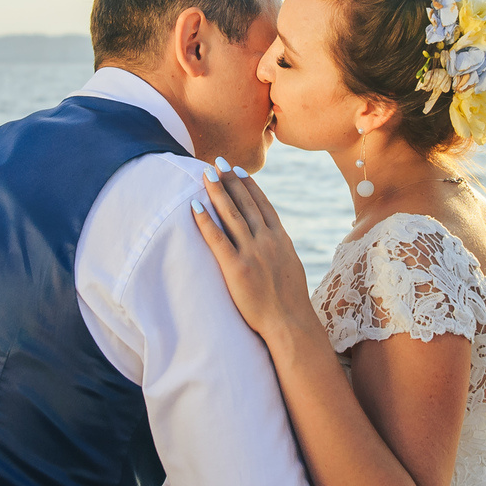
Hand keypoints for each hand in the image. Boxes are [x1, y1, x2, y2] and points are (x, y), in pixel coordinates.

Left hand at [189, 165, 314, 342]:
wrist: (291, 323)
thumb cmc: (290, 302)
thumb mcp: (290, 267)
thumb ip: (279, 250)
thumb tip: (272, 240)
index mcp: (281, 239)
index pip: (263, 205)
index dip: (249, 186)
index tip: (238, 170)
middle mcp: (267, 240)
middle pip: (246, 203)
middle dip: (230, 181)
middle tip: (217, 162)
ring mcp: (252, 253)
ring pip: (231, 215)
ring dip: (217, 192)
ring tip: (206, 174)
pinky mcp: (236, 268)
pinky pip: (217, 238)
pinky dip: (205, 220)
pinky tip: (195, 205)